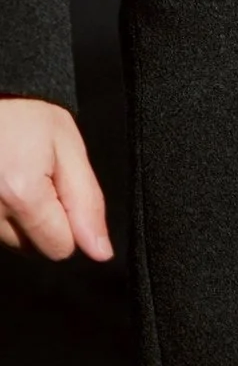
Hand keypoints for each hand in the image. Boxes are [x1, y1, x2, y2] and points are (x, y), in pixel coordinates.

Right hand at [0, 98, 111, 261]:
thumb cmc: (24, 114)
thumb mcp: (67, 145)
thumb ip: (86, 201)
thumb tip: (100, 251)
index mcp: (22, 194)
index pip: (61, 247)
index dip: (70, 221)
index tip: (61, 189)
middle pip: (34, 249)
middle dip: (44, 221)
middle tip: (37, 177)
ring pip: (12, 242)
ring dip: (20, 218)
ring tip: (16, 176)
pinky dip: (1, 214)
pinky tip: (3, 183)